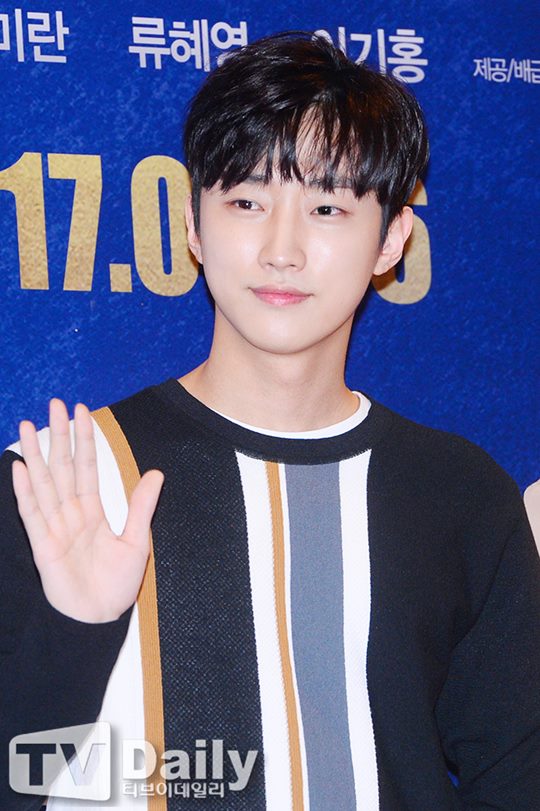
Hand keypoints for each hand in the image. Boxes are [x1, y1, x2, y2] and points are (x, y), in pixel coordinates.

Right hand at [11, 398, 163, 622]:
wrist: (100, 619)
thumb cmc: (117, 585)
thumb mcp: (137, 541)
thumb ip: (142, 506)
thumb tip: (156, 473)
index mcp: (93, 510)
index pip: (86, 466)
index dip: (83, 439)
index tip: (81, 411)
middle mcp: (71, 513)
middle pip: (61, 467)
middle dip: (57, 435)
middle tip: (53, 404)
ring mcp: (54, 527)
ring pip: (43, 483)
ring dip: (36, 454)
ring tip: (27, 425)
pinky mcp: (43, 546)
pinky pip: (32, 514)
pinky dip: (25, 491)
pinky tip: (20, 467)